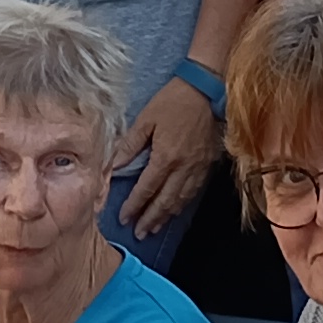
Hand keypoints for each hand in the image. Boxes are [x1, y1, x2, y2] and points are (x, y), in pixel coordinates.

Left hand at [119, 78, 221, 238]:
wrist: (206, 89)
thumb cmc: (173, 101)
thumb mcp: (146, 118)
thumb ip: (131, 145)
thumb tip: (115, 165)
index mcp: (166, 156)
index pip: (147, 189)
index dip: (134, 205)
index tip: (124, 218)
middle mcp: (183, 167)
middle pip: (165, 201)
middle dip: (151, 219)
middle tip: (139, 233)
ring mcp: (198, 167)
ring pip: (181, 200)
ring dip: (166, 216)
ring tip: (154, 228)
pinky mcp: (207, 164)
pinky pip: (194, 191)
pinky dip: (182, 204)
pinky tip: (175, 209)